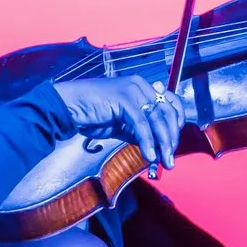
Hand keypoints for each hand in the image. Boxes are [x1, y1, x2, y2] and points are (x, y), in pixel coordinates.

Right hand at [51, 75, 184, 175]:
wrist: (69, 107)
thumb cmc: (92, 115)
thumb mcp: (122, 124)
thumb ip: (139, 130)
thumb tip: (156, 145)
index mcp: (142, 87)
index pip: (171, 102)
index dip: (177, 122)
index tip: (174, 142)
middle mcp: (141, 85)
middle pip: (167, 111)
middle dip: (171, 138)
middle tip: (170, 159)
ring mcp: (133, 90)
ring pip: (157, 118)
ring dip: (163, 143)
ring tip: (164, 161)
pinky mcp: (124, 99)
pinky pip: (141, 124)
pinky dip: (147, 141)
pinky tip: (149, 156)